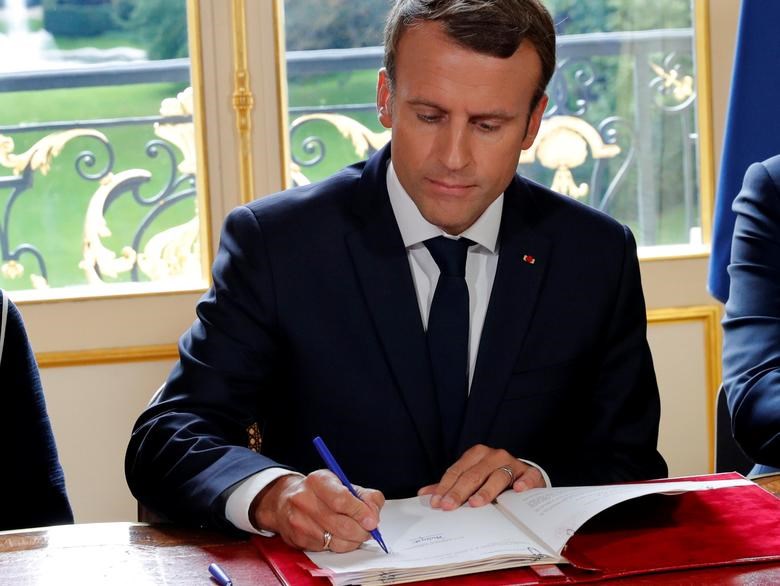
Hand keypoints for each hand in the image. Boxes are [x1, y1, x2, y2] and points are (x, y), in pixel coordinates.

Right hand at [251, 470, 384, 551]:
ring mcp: (299, 522)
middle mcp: (305, 500)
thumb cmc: (318, 492)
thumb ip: (364, 496)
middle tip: (368, 529)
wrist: (283, 501)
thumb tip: (374, 514)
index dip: (361, 512)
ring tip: (356, 533)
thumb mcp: (341, 483)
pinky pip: (328, 549)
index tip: (372, 520)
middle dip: (361, 531)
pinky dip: (340, 545)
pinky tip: (339, 536)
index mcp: (318, 481)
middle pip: (342, 525)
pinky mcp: (298, 540)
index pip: (342, 499)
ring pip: (336, 541)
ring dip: (353, 541)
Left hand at [417, 444, 543, 509]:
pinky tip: (518, 490)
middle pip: (474, 475)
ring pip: (498, 476)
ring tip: (475, 503)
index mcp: (476, 455)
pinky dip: (524, 482)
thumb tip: (425, 494)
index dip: (445, 487)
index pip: (457, 471)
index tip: (437, 503)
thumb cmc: (492, 478)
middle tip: (449, 507)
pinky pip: (528, 477)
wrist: (523, 477)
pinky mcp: (530, 474)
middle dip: (459, 492)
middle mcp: (494, 456)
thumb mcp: (471, 479)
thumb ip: (450, 486)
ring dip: (486, 490)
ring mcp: (513, 464)